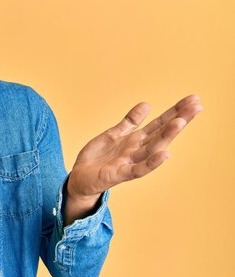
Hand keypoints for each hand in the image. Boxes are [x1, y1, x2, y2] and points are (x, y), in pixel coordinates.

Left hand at [65, 95, 202, 222]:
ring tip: (181, 122)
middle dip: (179, 119)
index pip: (159, 123)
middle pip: (161, 133)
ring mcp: (130, 162)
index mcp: (135, 139)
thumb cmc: (99, 158)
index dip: (175, 111)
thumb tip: (147, 104)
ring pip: (153, 148)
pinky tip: (165, 155)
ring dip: (167, 136)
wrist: (80, 178)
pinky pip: (138, 169)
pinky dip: (152, 163)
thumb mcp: (113, 134)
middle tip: (197, 106)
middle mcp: (137, 150)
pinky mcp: (119, 174)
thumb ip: (130, 122)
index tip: (193, 99)